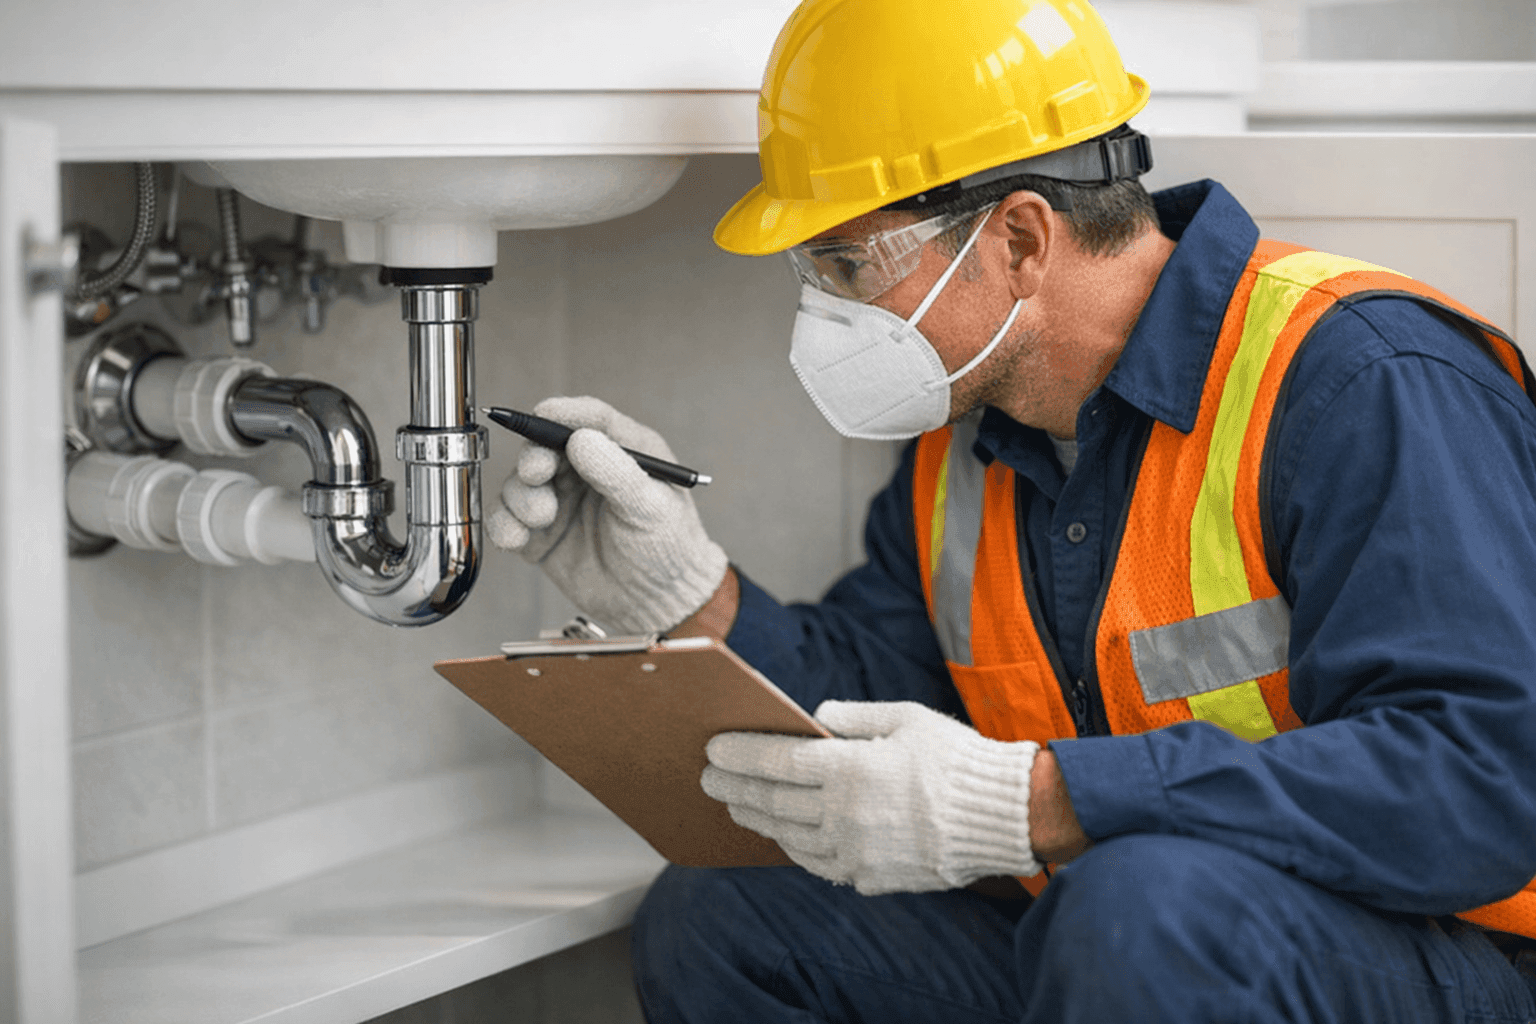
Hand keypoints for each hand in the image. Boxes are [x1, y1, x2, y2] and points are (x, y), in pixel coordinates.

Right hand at [485, 396, 727, 633]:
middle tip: (536, 473)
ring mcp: (563, 501)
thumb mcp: (650, 509)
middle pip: (547, 446)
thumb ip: (617, 473)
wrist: (657, 604)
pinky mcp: (543, 534)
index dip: (565, 413)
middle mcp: (590, 471)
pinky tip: (517, 537)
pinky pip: (510, 519)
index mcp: (626, 453)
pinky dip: (505, 524)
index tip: (544, 413)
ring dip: (521, 495)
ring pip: (522, 482)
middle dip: (535, 457)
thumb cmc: (669, 551)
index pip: (592, 420)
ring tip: (542, 517)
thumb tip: (581, 438)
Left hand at [703, 700, 1040, 894]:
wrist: (1004, 817)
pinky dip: (794, 848)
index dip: (739, 755)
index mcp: (851, 768)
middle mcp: (845, 813)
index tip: (713, 749)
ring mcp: (855, 851)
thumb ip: (854, 715)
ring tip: (739, 807)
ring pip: (789, 837)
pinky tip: (784, 836)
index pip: (776, 761)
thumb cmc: (957, 759)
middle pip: (772, 801)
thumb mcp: (906, 717)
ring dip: (758, 820)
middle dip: (734, 788)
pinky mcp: (870, 876)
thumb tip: (815, 714)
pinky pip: (818, 863)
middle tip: (708, 779)